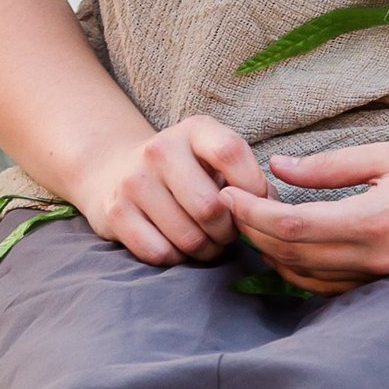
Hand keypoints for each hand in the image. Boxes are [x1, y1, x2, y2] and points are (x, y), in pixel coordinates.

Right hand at [70, 112, 271, 265]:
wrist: (116, 170)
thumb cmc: (185, 171)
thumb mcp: (215, 160)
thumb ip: (249, 180)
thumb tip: (273, 211)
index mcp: (194, 130)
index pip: (231, 153)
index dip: (252, 187)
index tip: (252, 204)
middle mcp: (160, 149)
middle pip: (210, 208)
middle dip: (228, 232)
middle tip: (226, 233)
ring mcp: (134, 181)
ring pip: (188, 238)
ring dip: (205, 250)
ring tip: (206, 241)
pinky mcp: (115, 212)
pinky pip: (160, 253)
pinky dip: (176, 259)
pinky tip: (178, 246)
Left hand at [222, 138, 388, 291]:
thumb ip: (330, 166)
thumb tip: (278, 168)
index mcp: (373, 222)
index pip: (291, 227)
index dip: (250, 213)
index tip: (226, 193)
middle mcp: (375, 259)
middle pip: (290, 256)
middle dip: (252, 232)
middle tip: (230, 202)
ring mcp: (382, 277)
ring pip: (305, 277)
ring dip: (272, 252)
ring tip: (254, 219)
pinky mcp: (388, 282)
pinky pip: (329, 285)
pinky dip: (300, 267)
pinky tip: (290, 241)